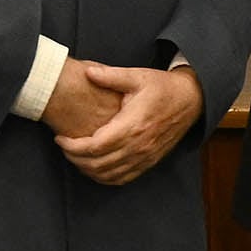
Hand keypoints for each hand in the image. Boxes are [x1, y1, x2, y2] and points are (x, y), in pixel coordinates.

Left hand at [53, 61, 202, 185]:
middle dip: (74, 158)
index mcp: (132, 125)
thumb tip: (87, 72)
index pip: (95, 146)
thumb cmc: (162, 87)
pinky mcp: (149, 162)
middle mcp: (138, 145)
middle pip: (97, 164)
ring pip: (108, 175)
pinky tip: (94, 168)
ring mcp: (145, 157)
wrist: (190, 100)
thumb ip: (110, 76)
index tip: (60, 138)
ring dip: (87, 170)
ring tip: (75, 156)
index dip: (72, 146)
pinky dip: (104, 178)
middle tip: (63, 147)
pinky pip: (122, 179)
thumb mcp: (137, 76)